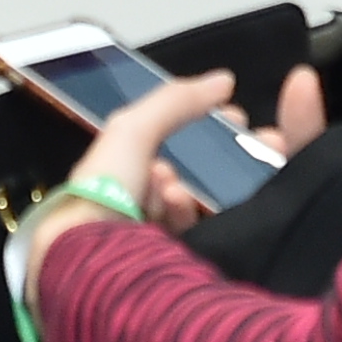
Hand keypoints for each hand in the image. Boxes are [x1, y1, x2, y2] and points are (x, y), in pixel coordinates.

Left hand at [31, 67, 330, 252]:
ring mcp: (156, 232)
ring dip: (195, 190)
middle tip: (258, 150)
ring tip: (178, 188)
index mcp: (130, 164)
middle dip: (227, 159)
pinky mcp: (172, 262)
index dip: (213, 128)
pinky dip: (185, 216)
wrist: (84, 260)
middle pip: (199, 173)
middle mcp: (142, 197)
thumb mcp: (134, 130)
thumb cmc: (104, 188)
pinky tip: (175, 207)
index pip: (181, 139)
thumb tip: (225, 79)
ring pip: (199, 205)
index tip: (241, 119)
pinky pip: (194, 234)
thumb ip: (177, 101)